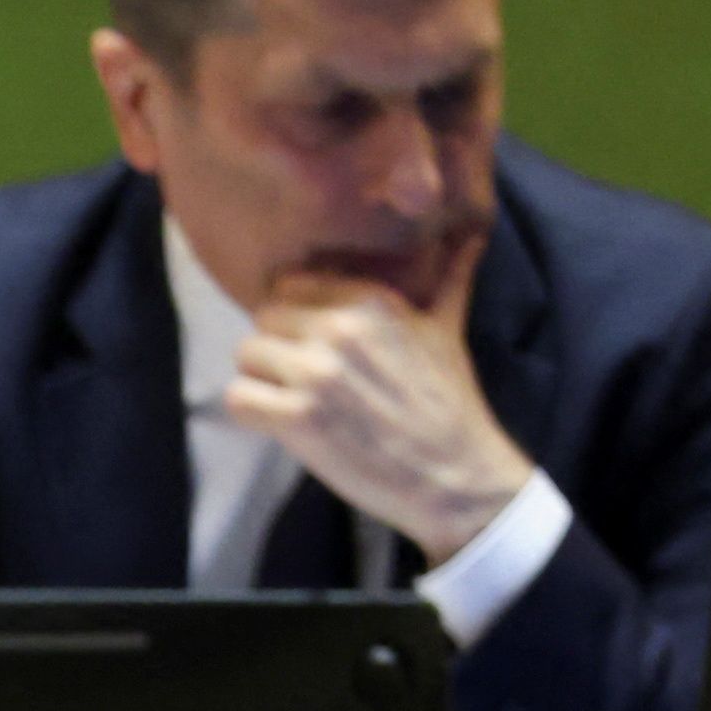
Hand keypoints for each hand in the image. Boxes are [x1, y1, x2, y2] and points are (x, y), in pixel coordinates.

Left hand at [230, 267, 534, 564]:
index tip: (311, 340)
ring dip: (262, 380)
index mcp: (372, 301)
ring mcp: (315, 373)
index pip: (293, 283)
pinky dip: (252, 413)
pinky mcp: (296, 418)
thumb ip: (450, 281)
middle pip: (263, 318)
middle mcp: (340, 328)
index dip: (295, 313)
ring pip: (245, 354)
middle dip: (277, 347)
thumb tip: (473, 235)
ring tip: (295, 401)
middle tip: (303, 378)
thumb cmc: (450, 404)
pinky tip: (283, 424)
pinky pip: (237, 398)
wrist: (454, 475)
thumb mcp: (448, 331)